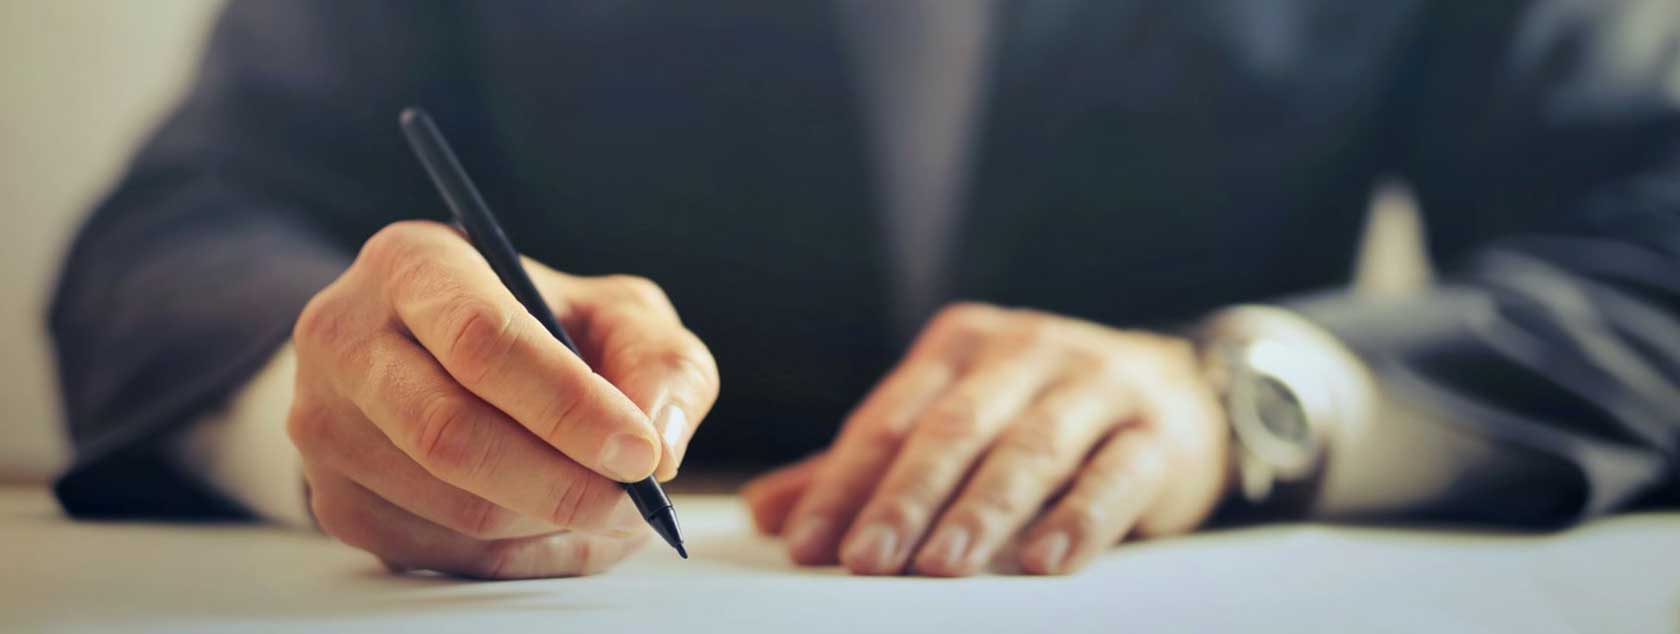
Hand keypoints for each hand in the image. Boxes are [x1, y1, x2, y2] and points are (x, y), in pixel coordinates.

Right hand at [288, 220, 718, 577]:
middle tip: (635, 502)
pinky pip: (444, 554)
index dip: (567, 406)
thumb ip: (659, 363)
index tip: (640, 452)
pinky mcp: (337, 501)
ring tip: (611, 508)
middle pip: (451, 434)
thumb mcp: (615, 313)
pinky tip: (561, 525)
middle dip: (562, 483)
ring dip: (551, 524)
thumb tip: (660, 445)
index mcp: (413, 264)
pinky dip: (524, 555)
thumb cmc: (544, 328)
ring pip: (452, 508)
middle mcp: (346, 338)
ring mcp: (327, 426)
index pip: (480, 339)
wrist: (440, 358)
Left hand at [743, 303, 1228, 575]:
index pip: (889, 419)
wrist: (1178, 389)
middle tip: (864, 560)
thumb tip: (769, 512)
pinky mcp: (1154, 431)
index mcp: (960, 345)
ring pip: (1029, 450)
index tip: (808, 544)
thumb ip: (867, 466)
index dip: (844, 484)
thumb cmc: (1041, 412)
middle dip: (903, 498)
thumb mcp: (954, 420)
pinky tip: (1045, 561)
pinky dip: (1079, 519)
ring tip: (940, 566)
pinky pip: (1114, 475)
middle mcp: (1025, 351)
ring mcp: (1095, 384)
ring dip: (981, 511)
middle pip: (952, 430)